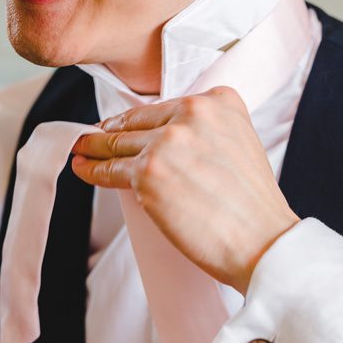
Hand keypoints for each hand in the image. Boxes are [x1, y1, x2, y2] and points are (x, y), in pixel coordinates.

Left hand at [70, 87, 299, 292]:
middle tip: (90, 137)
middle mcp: (192, 114)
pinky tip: (83, 167)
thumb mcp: (239, 143)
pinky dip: (93, 170)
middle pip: (137, 122)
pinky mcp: (148, 173)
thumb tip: (162, 135)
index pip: (163, 108)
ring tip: (80, 150)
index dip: (138, 119)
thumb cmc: (252, 205)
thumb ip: (206, 131)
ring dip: (94, 148)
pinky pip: (111, 169)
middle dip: (111, 131)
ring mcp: (167, 142)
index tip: (121, 124)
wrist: (262, 241)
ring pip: (119, 143)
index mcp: (218, 101)